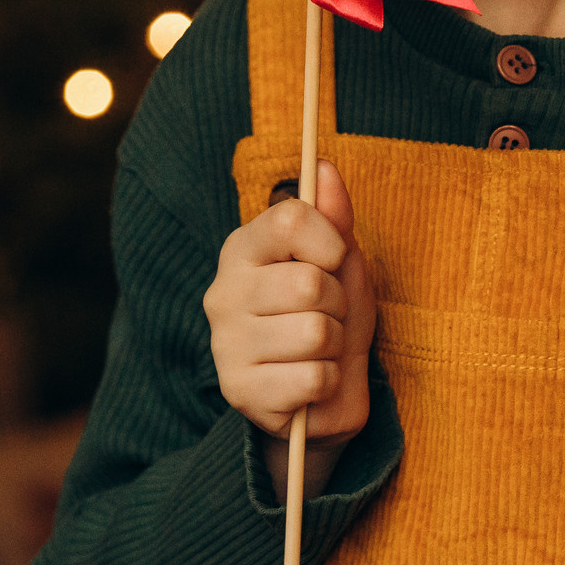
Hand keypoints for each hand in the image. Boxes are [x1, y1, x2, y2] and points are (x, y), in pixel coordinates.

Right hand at [204, 161, 375, 482]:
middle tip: (328, 316)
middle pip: (309, 283)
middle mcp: (223, 292)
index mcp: (242, 250)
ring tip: (320, 351)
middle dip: (339, 304)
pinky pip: (313, 378)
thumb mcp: (341, 264)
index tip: (336, 258)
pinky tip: (310, 383)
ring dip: (335, 346)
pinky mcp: (239, 391)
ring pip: (315, 332)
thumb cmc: (329, 318)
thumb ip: (334, 217)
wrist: (322, 397)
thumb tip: (325, 167)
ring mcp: (225, 344)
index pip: (288, 220)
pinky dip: (329, 382)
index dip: (329, 240)